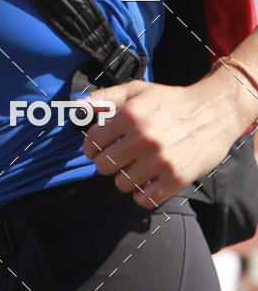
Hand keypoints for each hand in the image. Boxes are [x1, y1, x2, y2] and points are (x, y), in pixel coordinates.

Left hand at [79, 79, 236, 209]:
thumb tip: (76, 103)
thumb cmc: (171, 100)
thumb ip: (105, 97)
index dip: (91, 146)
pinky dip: (141, 194)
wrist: (213, 112)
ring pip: (122, 184)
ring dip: (124, 178)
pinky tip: (146, 181)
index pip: (93, 141)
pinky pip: (145, 199)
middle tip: (117, 158)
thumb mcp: (137, 91)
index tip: (95, 149)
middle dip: (106, 162)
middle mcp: (143, 138)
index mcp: (130, 115)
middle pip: (104, 165)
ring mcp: (160, 160)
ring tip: (134, 167)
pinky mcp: (176, 178)